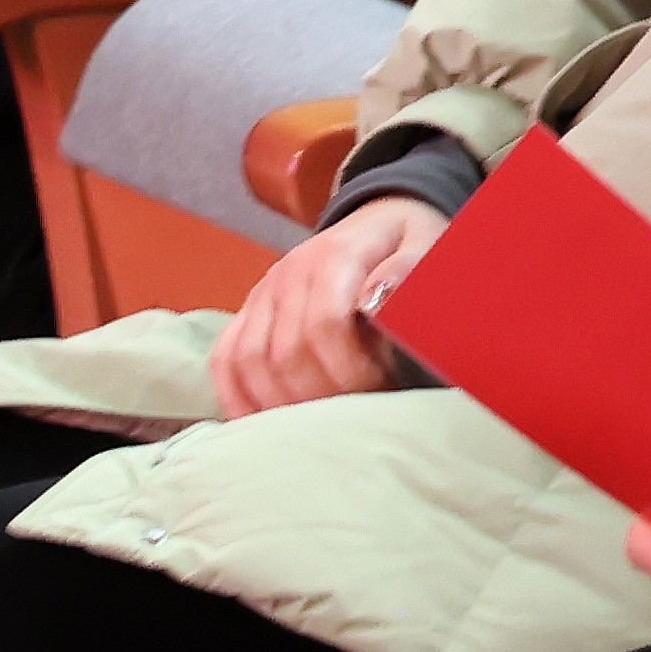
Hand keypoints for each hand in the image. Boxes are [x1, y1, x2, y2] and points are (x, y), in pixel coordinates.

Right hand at [208, 191, 446, 416]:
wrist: (378, 223)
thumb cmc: (408, 243)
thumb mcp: (427, 243)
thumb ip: (409, 269)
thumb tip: (378, 300)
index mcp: (334, 255)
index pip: (324, 325)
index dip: (351, 371)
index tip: (384, 391)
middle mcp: (288, 274)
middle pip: (285, 353)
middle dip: (323, 398)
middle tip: (358, 417)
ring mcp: (261, 294)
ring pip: (247, 362)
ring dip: (282, 405)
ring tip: (321, 426)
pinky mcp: (246, 313)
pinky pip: (223, 360)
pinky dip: (237, 399)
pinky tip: (263, 428)